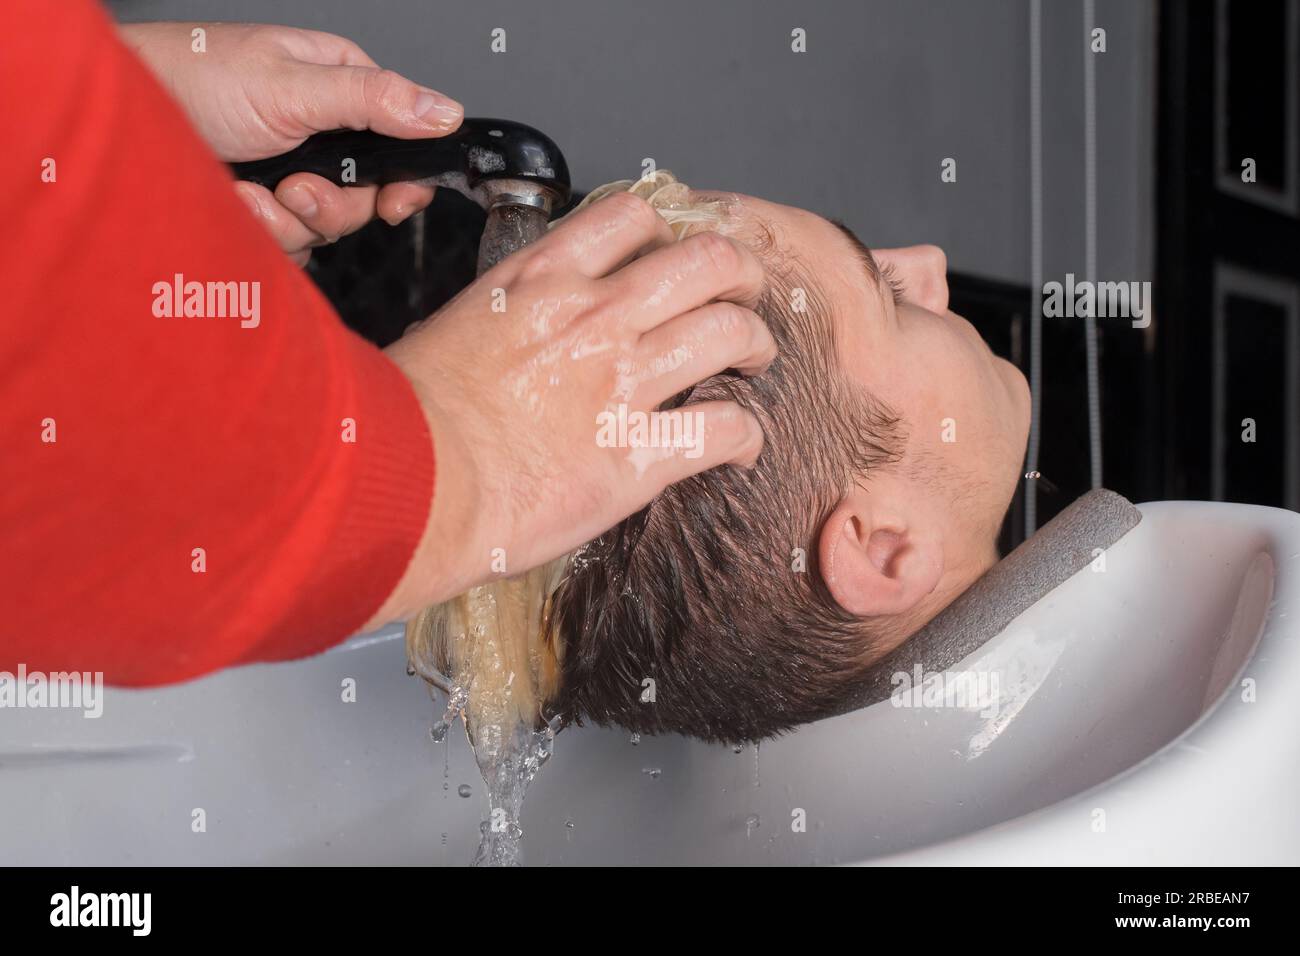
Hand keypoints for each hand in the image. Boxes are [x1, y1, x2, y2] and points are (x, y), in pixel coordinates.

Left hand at [119, 21, 462, 264]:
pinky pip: (291, 247)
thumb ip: (373, 100)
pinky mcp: (264, 212)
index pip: (402, 144)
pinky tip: (234, 202)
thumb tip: (445, 111)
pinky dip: (263, 234)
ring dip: (286, 219)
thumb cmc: (193, 79)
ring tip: (249, 192)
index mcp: (341, 90)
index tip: (393, 203)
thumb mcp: (293, 85)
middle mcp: (322, 136)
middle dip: (329, 203)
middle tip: (293, 187)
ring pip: (327, 227)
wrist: (119, 124)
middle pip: (366, 198)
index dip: (403, 181)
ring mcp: (292, 175)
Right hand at [376, 192, 777, 617]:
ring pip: (731, 331)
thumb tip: (509, 335)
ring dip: (754, 343)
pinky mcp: (640, 454)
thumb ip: (501, 320)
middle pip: (706, 260)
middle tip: (740, 298)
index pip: (631, 215)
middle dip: (738, 274)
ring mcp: (623, 382)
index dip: (669, 231)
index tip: (674, 255)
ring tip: (753, 361)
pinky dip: (747, 435)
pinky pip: (726, 427)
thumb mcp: (450, 332)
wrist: (402, 485)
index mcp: (540, 281)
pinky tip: (742, 446)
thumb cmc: (404, 420)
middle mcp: (594, 317)